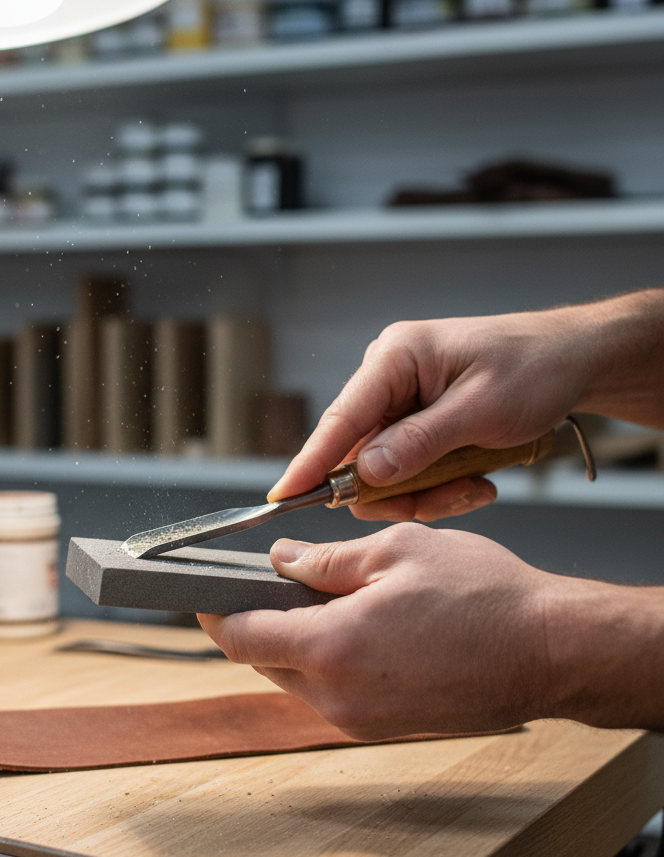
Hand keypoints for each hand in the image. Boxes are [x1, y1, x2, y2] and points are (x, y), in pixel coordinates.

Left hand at [199, 526, 559, 739]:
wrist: (553, 652)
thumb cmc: (485, 597)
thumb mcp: (396, 552)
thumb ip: (324, 560)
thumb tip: (281, 560)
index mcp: (331, 648)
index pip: (239, 636)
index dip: (213, 612)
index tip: (203, 594)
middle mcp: (337, 696)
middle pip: (262, 660)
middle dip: (256, 623)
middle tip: (271, 584)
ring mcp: (360, 720)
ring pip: (295, 679)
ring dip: (293, 644)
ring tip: (323, 601)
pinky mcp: (383, 728)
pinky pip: (330, 694)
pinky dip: (326, 663)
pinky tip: (355, 630)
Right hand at [269, 290, 663, 522]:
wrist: (575, 360)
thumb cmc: (535, 369)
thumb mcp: (481, 411)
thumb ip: (419, 443)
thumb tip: (365, 472)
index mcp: (395, 358)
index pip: (340, 419)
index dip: (309, 462)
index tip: (281, 497)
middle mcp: (389, 378)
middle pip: (359, 454)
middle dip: (396, 489)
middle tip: (444, 498)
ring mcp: (402, 402)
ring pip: (384, 470)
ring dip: (424, 491)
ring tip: (472, 486)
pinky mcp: (417, 423)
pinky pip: (407, 469)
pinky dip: (437, 485)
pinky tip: (474, 479)